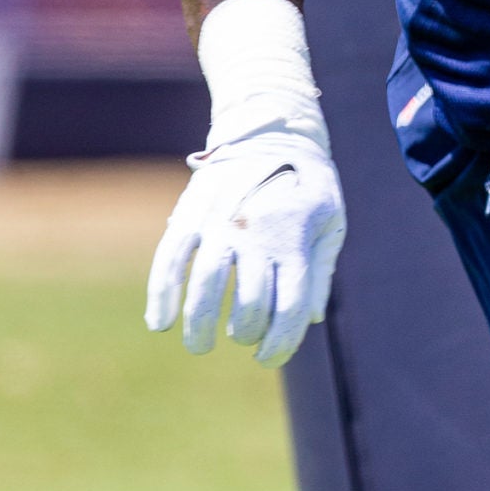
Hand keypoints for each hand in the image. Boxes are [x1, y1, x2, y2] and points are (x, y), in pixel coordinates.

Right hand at [145, 127, 345, 365]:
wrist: (271, 131)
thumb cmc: (308, 184)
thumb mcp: (330, 223)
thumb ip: (319, 271)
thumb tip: (309, 319)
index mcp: (294, 242)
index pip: (288, 310)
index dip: (279, 345)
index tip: (267, 358)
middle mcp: (257, 237)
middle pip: (249, 306)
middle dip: (245, 334)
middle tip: (241, 339)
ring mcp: (220, 225)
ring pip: (205, 289)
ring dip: (198, 326)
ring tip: (199, 346)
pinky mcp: (191, 214)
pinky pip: (170, 261)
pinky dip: (161, 295)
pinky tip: (159, 322)